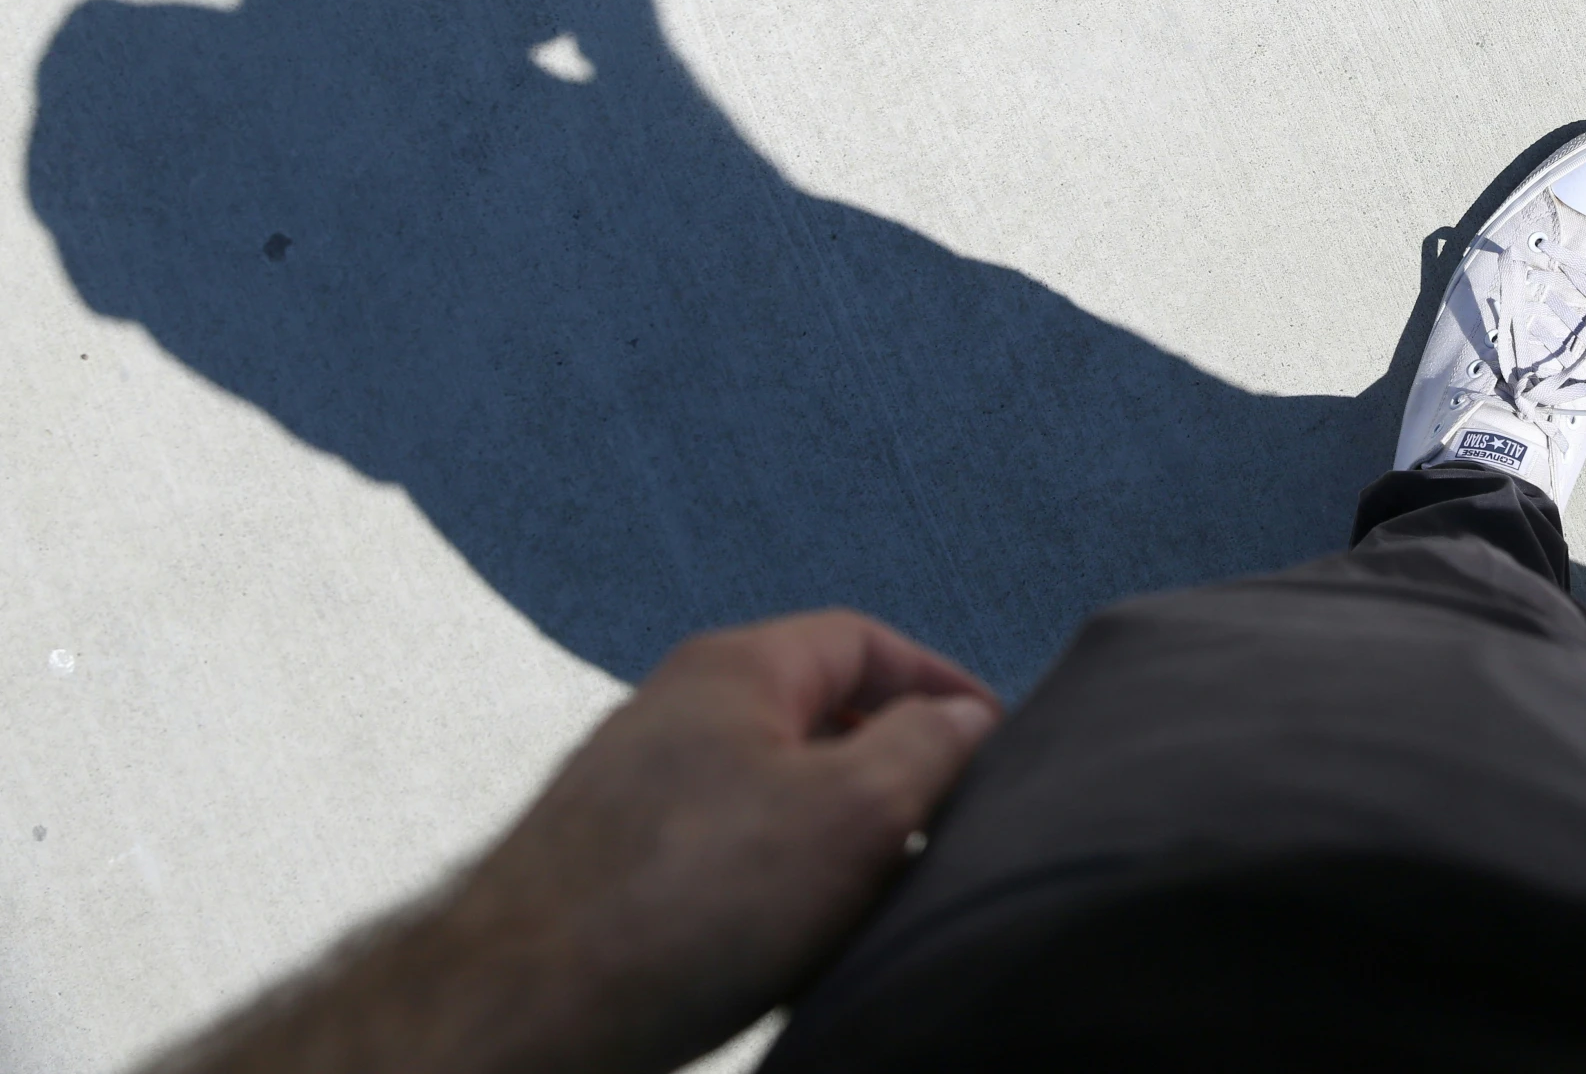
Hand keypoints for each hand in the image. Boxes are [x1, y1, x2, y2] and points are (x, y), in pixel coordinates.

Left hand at [152, 611, 999, 1073]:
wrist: (520, 1014)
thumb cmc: (687, 902)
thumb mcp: (854, 810)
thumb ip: (929, 748)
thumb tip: (966, 721)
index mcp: (735, 668)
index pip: (864, 641)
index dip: (941, 684)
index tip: (995, 742)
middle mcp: (675, 713)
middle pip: (817, 718)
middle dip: (893, 770)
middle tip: (947, 831)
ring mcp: (634, 793)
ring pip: (771, 796)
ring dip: (836, 841)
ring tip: (877, 905)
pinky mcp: (608, 872)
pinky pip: (723, 859)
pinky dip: (777, 891)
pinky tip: (792, 950)